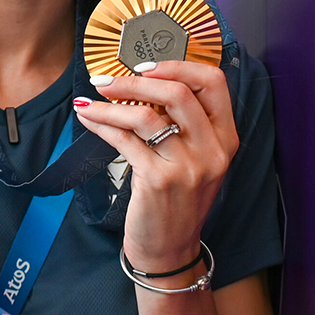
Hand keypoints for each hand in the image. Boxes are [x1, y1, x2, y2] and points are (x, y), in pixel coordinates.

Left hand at [72, 60, 238, 273]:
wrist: (169, 249)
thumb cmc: (178, 199)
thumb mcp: (197, 160)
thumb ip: (186, 124)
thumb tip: (146, 81)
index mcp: (226, 138)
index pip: (214, 82)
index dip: (179, 65)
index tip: (147, 66)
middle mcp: (213, 150)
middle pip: (178, 92)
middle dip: (136, 80)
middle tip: (108, 79)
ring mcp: (187, 167)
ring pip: (147, 115)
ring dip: (112, 102)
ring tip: (91, 97)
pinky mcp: (158, 180)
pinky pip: (124, 140)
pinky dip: (102, 124)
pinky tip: (89, 118)